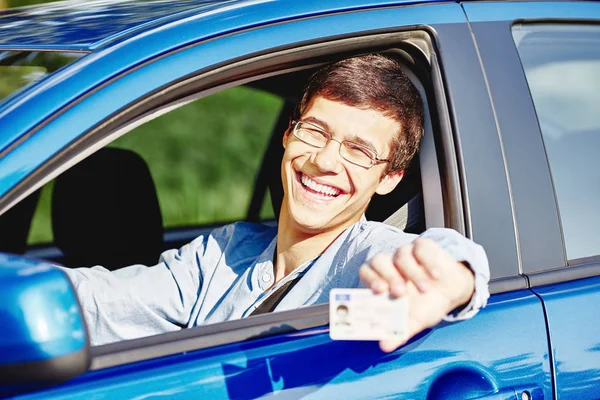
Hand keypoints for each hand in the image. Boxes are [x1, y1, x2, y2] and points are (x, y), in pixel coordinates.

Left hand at [358, 238, 474, 351]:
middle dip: (388, 276)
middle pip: (379, 260)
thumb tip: (385, 346)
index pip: (366, 272)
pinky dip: (427, 261)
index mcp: (383, 281)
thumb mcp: (414, 321)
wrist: (452, 291)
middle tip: (399, 293)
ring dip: (413, 274)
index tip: (379, 291)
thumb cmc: (426, 305)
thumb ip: (399, 332)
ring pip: (401, 255)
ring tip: (425, 289)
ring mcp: (406, 253)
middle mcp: (391, 264)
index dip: (370, 279)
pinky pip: (420, 247)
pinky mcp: (423, 246)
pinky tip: (436, 275)